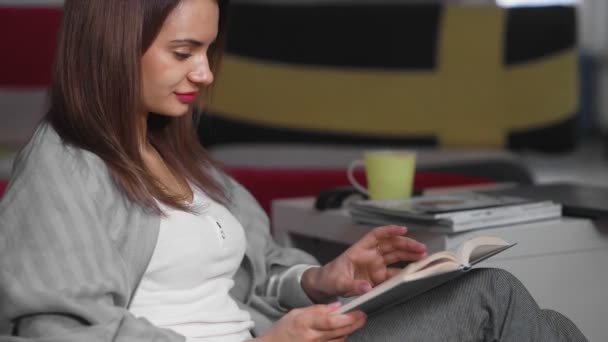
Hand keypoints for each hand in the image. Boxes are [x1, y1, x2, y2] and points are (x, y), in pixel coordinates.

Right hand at [255, 302, 365, 341]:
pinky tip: (342, 334)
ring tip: (354, 322)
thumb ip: (318, 309)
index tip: (359, 312)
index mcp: (304, 323)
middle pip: (339, 332)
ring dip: (348, 332)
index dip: (348, 318)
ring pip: (339, 341)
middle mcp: (311, 337)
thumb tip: (337, 307)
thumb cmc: (282, 331)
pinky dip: (340, 340)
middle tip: (362, 317)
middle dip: (354, 324)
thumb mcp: (296, 313)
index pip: (331, 322)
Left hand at [302, 225, 426, 301]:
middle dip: (406, 244)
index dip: (389, 230)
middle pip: (391, 245)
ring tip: (423, 256)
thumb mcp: (338, 282)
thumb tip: (367, 287)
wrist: (325, 286)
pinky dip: (404, 272)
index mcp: (359, 250)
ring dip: (409, 255)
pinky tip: (413, 272)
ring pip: (395, 256)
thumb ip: (353, 285)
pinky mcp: (378, 277)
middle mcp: (370, 255)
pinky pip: (393, 272)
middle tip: (420, 247)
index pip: (376, 235)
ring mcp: (375, 265)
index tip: (402, 229)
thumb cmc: (329, 278)